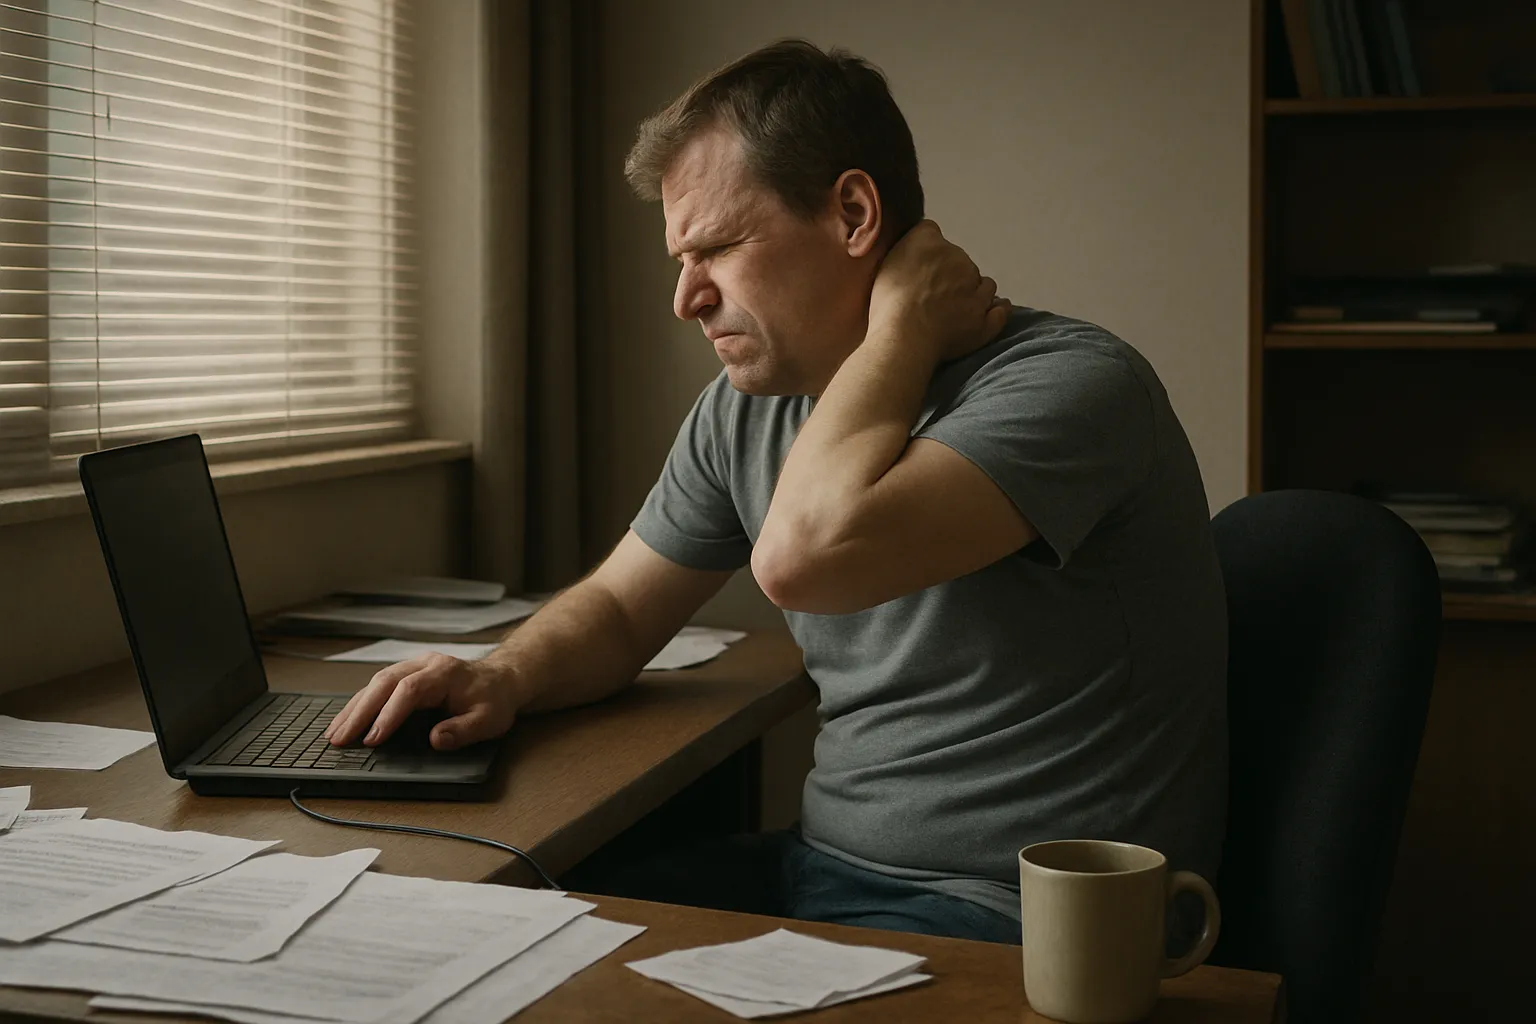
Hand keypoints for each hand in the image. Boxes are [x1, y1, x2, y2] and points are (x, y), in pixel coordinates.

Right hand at [323, 654, 521, 751]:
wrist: (500, 679)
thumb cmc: (493, 700)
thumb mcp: (489, 721)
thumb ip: (463, 730)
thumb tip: (436, 739)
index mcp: (445, 673)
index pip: (409, 691)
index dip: (389, 714)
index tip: (373, 738)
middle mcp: (425, 664)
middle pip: (384, 683)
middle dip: (360, 712)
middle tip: (340, 739)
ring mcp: (413, 666)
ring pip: (376, 682)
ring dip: (354, 707)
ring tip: (335, 733)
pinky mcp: (407, 673)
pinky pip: (378, 685)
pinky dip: (360, 703)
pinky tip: (346, 719)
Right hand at [868, 220, 1010, 362]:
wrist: (905, 336)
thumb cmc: (887, 304)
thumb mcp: (885, 264)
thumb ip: (904, 249)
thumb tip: (918, 243)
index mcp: (928, 241)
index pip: (932, 235)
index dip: (927, 252)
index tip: (919, 269)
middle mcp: (957, 258)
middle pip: (960, 261)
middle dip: (950, 276)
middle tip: (932, 298)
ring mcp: (975, 288)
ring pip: (984, 283)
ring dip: (974, 292)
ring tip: (957, 310)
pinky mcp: (985, 317)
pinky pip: (1000, 309)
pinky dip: (997, 310)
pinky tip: (993, 311)